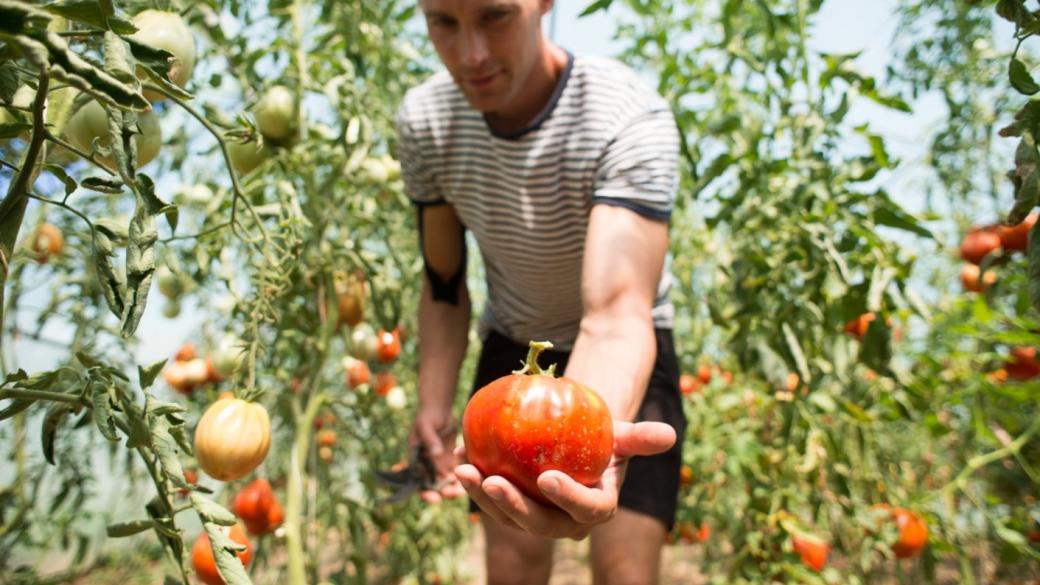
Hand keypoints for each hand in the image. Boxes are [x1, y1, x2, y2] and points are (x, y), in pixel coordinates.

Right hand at [409, 406, 464, 503]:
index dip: (425, 493)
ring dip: (454, 488)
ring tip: (463, 491)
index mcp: (416, 462)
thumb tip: (436, 454)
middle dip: (442, 493)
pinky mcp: (452, 461)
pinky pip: (458, 473)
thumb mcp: (425, 426)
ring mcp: (440, 465)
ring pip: (447, 483)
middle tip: (452, 494)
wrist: (439, 409)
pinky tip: (473, 480)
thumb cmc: (427, 417)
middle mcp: (427, 467)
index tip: (434, 498)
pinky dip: (464, 478)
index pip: (418, 483)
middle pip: (434, 487)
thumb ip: (430, 440)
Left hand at [454, 420, 675, 538]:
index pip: (584, 511)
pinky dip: (473, 478)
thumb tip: (668, 435)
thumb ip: (641, 438)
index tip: (548, 477)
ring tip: (464, 468)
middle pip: (537, 523)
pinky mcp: (510, 505)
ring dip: (482, 496)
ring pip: (506, 515)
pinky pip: (490, 495)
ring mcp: (534, 516)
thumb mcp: (621, 434)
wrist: (578, 442)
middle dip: (512, 507)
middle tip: (492, 480)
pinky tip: (458, 453)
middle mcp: (563, 522)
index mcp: (595, 509)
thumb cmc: (603, 437)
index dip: (567, 499)